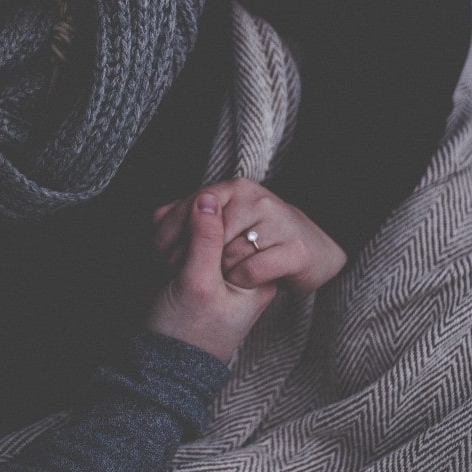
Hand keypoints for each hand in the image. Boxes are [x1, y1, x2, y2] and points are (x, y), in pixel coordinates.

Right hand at [146, 192, 277, 361]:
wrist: (163, 366)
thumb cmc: (185, 333)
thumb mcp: (197, 284)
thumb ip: (205, 239)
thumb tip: (207, 198)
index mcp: (255, 275)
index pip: (236, 224)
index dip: (204, 225)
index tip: (182, 252)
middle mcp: (242, 270)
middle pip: (218, 224)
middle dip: (187, 230)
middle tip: (170, 260)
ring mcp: (218, 270)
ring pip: (199, 229)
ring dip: (175, 235)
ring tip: (163, 263)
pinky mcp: (196, 271)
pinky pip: (187, 240)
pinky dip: (170, 240)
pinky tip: (158, 252)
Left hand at [154, 178, 345, 294]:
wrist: (316, 252)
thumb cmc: (261, 239)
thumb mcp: (223, 225)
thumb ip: (190, 219)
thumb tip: (156, 215)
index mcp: (236, 187)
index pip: (191, 205)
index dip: (169, 232)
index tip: (160, 256)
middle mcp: (257, 198)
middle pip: (207, 230)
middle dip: (186, 256)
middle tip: (179, 272)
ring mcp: (278, 222)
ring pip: (228, 252)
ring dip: (214, 272)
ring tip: (212, 279)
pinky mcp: (296, 251)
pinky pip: (252, 269)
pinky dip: (239, 281)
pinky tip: (236, 283)